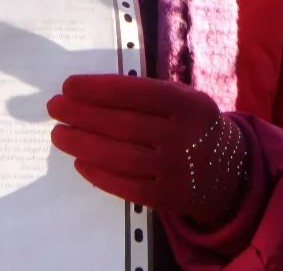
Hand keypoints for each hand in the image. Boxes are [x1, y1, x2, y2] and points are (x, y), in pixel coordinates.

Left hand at [47, 75, 247, 225]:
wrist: (227, 172)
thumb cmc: (192, 126)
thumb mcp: (185, 100)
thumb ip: (148, 96)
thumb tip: (92, 93)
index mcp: (190, 105)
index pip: (138, 92)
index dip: (100, 88)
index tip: (70, 85)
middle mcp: (184, 137)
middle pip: (124, 124)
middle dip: (83, 115)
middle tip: (55, 108)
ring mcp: (176, 170)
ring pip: (120, 156)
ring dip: (83, 144)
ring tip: (59, 135)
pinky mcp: (167, 197)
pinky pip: (126, 186)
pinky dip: (99, 174)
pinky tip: (80, 162)